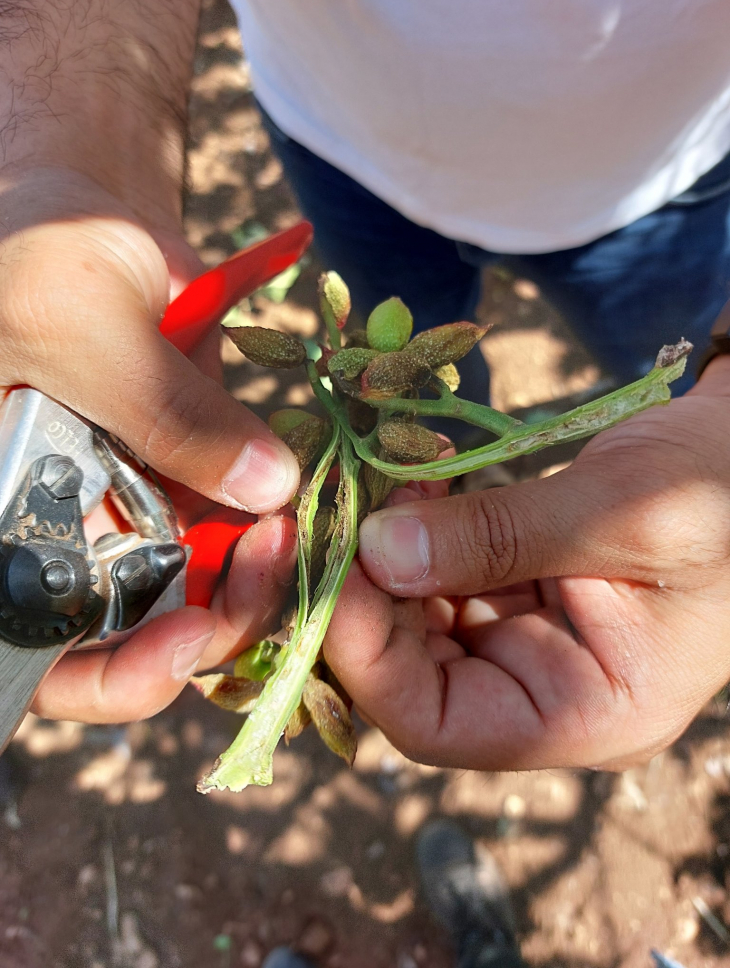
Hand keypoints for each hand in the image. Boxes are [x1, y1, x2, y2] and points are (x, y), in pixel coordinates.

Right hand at [0, 168, 299, 723]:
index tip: (186, 642)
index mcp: (4, 525)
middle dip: (211, 621)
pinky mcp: (180, 467)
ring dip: (253, 572)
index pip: (38, 654)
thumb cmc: (33, 249)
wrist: (75, 201)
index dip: (107, 678)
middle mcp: (57, 532)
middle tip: (273, 567)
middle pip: (132, 630)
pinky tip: (300, 497)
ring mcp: (121, 504)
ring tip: (296, 528)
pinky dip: (266, 518)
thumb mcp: (82, 322)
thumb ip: (170, 411)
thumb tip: (271, 488)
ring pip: (193, 583)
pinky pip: (227, 518)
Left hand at [325, 358, 729, 770]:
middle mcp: (546, 690)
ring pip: (418, 621)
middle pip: (411, 675)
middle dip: (364, 597)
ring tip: (374, 484)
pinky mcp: (521, 590)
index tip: (334, 570)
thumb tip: (377, 552)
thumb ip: (500, 536)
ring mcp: (531, 639)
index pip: (435, 725)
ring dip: (385, 556)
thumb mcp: (623, 514)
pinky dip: (417, 533)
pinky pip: (444, 575)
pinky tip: (412, 482)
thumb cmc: (725, 492)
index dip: (366, 658)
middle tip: (334, 515)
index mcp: (588, 714)